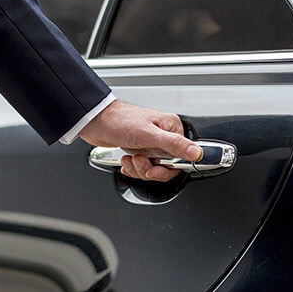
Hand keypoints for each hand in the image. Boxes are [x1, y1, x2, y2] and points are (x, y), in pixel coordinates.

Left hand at [79, 100, 202, 181]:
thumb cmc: (119, 122)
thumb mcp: (149, 135)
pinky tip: (126, 160)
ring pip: (153, 169)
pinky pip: (143, 168)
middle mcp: (163, 136)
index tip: (156, 168)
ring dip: (139, 168)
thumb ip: (174, 145)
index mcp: (171, 128)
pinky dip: (133, 168)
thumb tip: (196, 152)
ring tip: (130, 158)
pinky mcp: (140, 149)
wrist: (95, 122)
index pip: (182, 158)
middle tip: (140, 161)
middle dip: (150, 169)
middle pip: (167, 166)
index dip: (168, 168)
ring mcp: (151, 143)